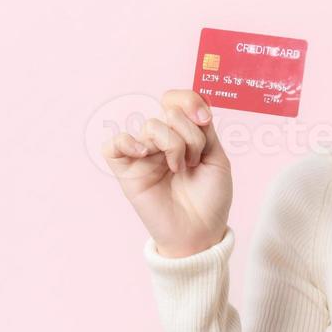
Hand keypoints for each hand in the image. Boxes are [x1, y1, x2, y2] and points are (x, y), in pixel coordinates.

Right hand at [103, 90, 233, 256]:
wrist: (201, 232)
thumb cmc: (210, 199)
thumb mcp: (218, 158)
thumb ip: (204, 129)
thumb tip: (193, 108)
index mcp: (183, 134)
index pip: (176, 100)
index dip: (189, 101)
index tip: (205, 119)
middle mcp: (161, 140)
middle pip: (168, 111)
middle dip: (190, 134)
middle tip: (195, 160)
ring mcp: (143, 154)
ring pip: (150, 125)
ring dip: (173, 144)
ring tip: (180, 168)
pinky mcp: (127, 171)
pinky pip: (113, 144)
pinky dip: (127, 142)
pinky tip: (145, 154)